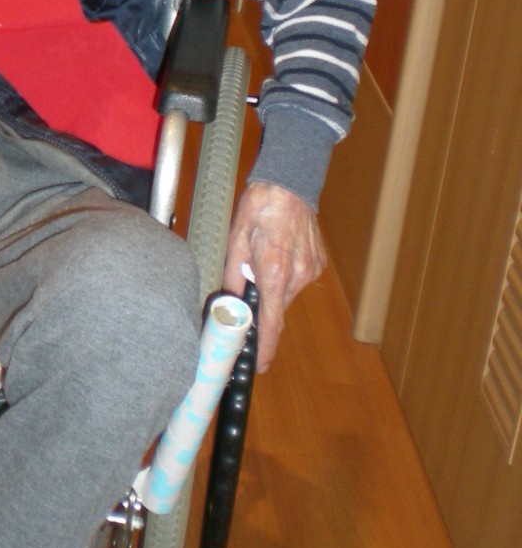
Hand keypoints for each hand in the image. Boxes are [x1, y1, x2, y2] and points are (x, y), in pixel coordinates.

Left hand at [221, 182, 326, 370]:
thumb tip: (230, 301)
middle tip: (247, 292)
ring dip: (273, 289)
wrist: (289, 182)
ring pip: (286, 294)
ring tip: (262, 260)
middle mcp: (297, 275)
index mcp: (273, 270)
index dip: (266, 347)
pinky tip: (276, 255)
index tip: (260, 365)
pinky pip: (296, 281)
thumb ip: (233, 274)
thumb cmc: (259, 208)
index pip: (271, 321)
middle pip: (277, 308)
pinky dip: (284, 277)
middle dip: (262, 307)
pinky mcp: (317, 264)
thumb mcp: (235, 240)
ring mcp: (310, 270)